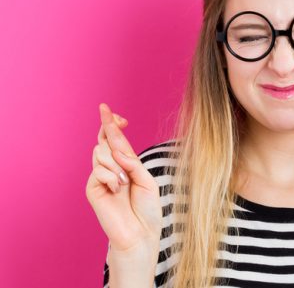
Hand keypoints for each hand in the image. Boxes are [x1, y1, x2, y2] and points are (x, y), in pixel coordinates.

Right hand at [85, 103, 161, 254]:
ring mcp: (101, 178)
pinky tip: (117, 190)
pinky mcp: (93, 188)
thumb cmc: (147, 210)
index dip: (112, 124)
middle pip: (105, 141)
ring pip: (100, 153)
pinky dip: (111, 177)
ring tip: (125, 182)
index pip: (115, 139)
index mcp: (126, 164)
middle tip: (122, 134)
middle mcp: (111, 168)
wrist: (140, 234)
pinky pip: (98, 171)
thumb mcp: (147, 181)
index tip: (114, 113)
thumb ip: (132, 163)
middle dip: (112, 134)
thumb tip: (117, 150)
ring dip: (116, 164)